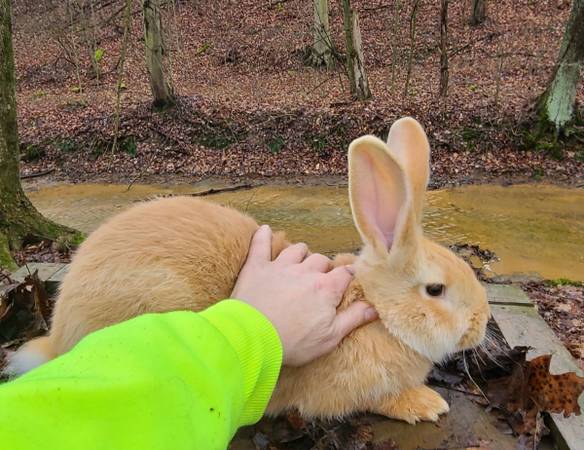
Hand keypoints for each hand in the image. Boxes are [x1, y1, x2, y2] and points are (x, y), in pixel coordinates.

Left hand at [231, 225, 377, 365]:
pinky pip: (261, 244)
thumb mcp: (330, 337)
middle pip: (321, 260)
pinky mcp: (257, 267)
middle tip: (321, 280)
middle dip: (324, 267)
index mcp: (326, 288)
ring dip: (301, 253)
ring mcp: (280, 267)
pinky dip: (263, 236)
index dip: (348, 276)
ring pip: (297, 249)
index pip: (345, 273)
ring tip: (300, 260)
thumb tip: (375, 307)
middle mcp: (305, 271)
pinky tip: (265, 230)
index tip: (348, 280)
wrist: (252, 338)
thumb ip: (353, 318)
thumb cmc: (292, 342)